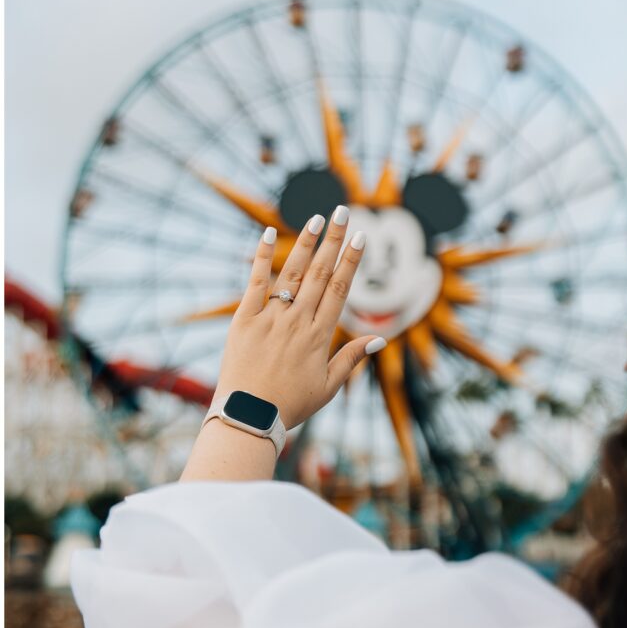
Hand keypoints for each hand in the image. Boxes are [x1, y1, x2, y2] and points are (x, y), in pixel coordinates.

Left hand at [214, 206, 385, 429]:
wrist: (249, 415)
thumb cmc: (290, 405)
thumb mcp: (328, 387)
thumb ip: (351, 359)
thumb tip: (380, 338)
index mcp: (320, 337)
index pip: (340, 290)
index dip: (350, 261)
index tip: (360, 237)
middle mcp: (298, 322)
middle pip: (320, 274)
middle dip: (333, 241)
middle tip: (342, 212)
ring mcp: (271, 318)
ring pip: (293, 273)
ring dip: (305, 244)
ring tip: (316, 218)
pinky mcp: (245, 320)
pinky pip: (256, 283)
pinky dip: (262, 257)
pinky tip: (268, 234)